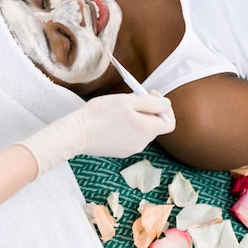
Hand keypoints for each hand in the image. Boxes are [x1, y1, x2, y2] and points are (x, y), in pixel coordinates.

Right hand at [16, 92, 175, 177]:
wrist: (77, 133)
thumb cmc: (101, 114)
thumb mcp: (129, 101)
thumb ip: (152, 103)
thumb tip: (167, 105)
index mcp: (147, 130)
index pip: (169, 122)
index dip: (165, 108)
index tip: (152, 95)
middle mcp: (142, 143)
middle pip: (154, 125)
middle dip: (148, 110)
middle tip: (132, 98)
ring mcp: (131, 149)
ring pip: (142, 131)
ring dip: (137, 118)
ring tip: (119, 109)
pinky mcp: (120, 152)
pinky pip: (130, 137)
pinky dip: (127, 127)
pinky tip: (111, 121)